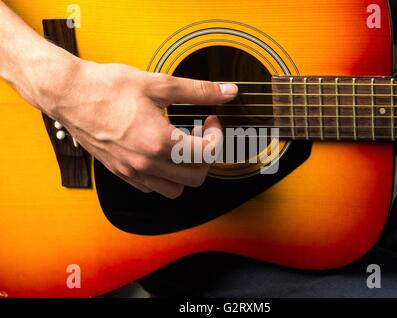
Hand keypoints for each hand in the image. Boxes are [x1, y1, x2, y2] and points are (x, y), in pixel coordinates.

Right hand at [40, 59, 237, 197]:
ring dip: (186, 170)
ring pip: (175, 190)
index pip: (207, 155)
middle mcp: (146, 163)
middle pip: (196, 177)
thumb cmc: (108, 88)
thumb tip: (228, 92)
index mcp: (159, 142)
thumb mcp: (159, 84)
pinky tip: (160, 153)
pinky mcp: (121, 173)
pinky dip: (164, 176)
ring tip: (181, 145)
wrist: (69, 95)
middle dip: (206, 155)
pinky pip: (151, 187)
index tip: (210, 119)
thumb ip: (198, 90)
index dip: (217, 136)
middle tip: (199, 133)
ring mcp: (132, 172)